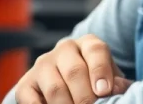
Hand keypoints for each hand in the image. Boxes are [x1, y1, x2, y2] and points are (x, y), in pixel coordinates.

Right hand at [14, 34, 133, 103]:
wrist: (69, 87)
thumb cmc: (96, 84)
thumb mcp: (111, 80)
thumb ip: (116, 84)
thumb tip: (115, 88)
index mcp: (88, 44)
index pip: (95, 50)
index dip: (100, 70)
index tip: (104, 91)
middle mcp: (64, 50)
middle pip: (74, 71)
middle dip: (85, 97)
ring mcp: (42, 66)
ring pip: (55, 88)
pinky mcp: (26, 84)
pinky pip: (30, 99)